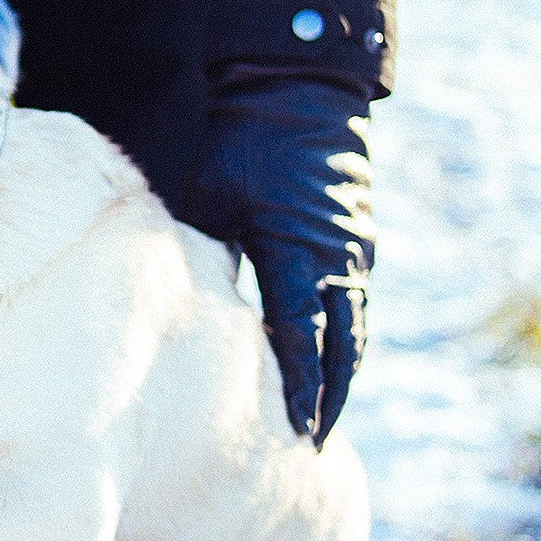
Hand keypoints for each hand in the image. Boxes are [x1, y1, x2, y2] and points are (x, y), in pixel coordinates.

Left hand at [178, 75, 373, 447]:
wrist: (298, 92)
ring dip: (342, 375)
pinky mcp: (355, 241)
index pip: (302, 337)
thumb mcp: (213, 199)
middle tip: (313, 448)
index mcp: (298, 252)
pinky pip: (353, 304)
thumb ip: (205, 253)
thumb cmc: (243, 144)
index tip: (297, 434)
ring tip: (324, 421)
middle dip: (330, 400)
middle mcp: (337, 259)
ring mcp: (353, 251)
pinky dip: (344, 340)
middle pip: (342, 348)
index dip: (302, 389)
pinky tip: (328, 365)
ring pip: (354, 329)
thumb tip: (186, 296)